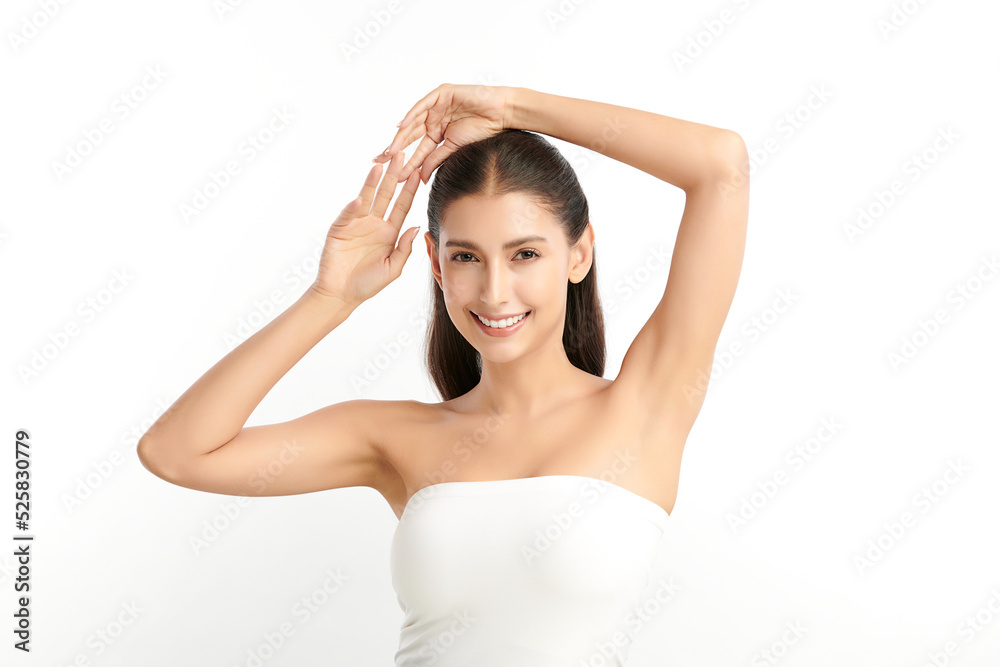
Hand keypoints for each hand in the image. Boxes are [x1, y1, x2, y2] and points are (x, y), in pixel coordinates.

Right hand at [310, 151, 421, 307]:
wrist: (341, 295)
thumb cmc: (368, 284)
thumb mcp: (393, 269)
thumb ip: (404, 249)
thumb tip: (415, 227)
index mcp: (389, 232)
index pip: (402, 206)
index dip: (409, 190)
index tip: (418, 173)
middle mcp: (374, 224)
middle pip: (386, 195)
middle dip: (393, 176)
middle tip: (400, 156)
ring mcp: (356, 224)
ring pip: (367, 199)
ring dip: (372, 183)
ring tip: (380, 166)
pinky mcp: (340, 229)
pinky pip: (348, 215)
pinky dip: (353, 208)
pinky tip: (360, 199)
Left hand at [373, 83, 515, 183]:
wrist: (500, 113)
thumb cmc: (483, 130)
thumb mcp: (454, 148)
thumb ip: (435, 160)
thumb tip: (420, 179)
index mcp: (437, 134)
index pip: (416, 150)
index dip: (405, 161)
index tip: (393, 175)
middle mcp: (433, 120)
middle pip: (410, 136)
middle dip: (395, 149)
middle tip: (380, 161)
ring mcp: (436, 106)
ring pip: (413, 122)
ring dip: (401, 136)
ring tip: (390, 150)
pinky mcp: (441, 94)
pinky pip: (423, 105)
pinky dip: (413, 115)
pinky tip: (402, 126)